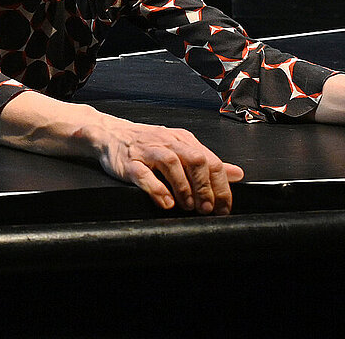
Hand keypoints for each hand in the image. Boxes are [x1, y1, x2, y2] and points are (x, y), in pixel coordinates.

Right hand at [0, 92, 243, 214]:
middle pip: (196, 160)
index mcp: (182, 140)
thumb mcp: (179, 150)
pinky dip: (157, 190)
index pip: (210, 160)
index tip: (225, 207)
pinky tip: (166, 202)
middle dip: (207, 188)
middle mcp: (167, 142)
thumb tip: (237, 173)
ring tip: (188, 207)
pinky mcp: (128, 162)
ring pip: (172, 164)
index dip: (221, 186)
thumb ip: (207, 162)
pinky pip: (144, 175)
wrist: (107, 134)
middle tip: (208, 209)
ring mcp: (146, 150)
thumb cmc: (144, 145)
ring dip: (185, 189)